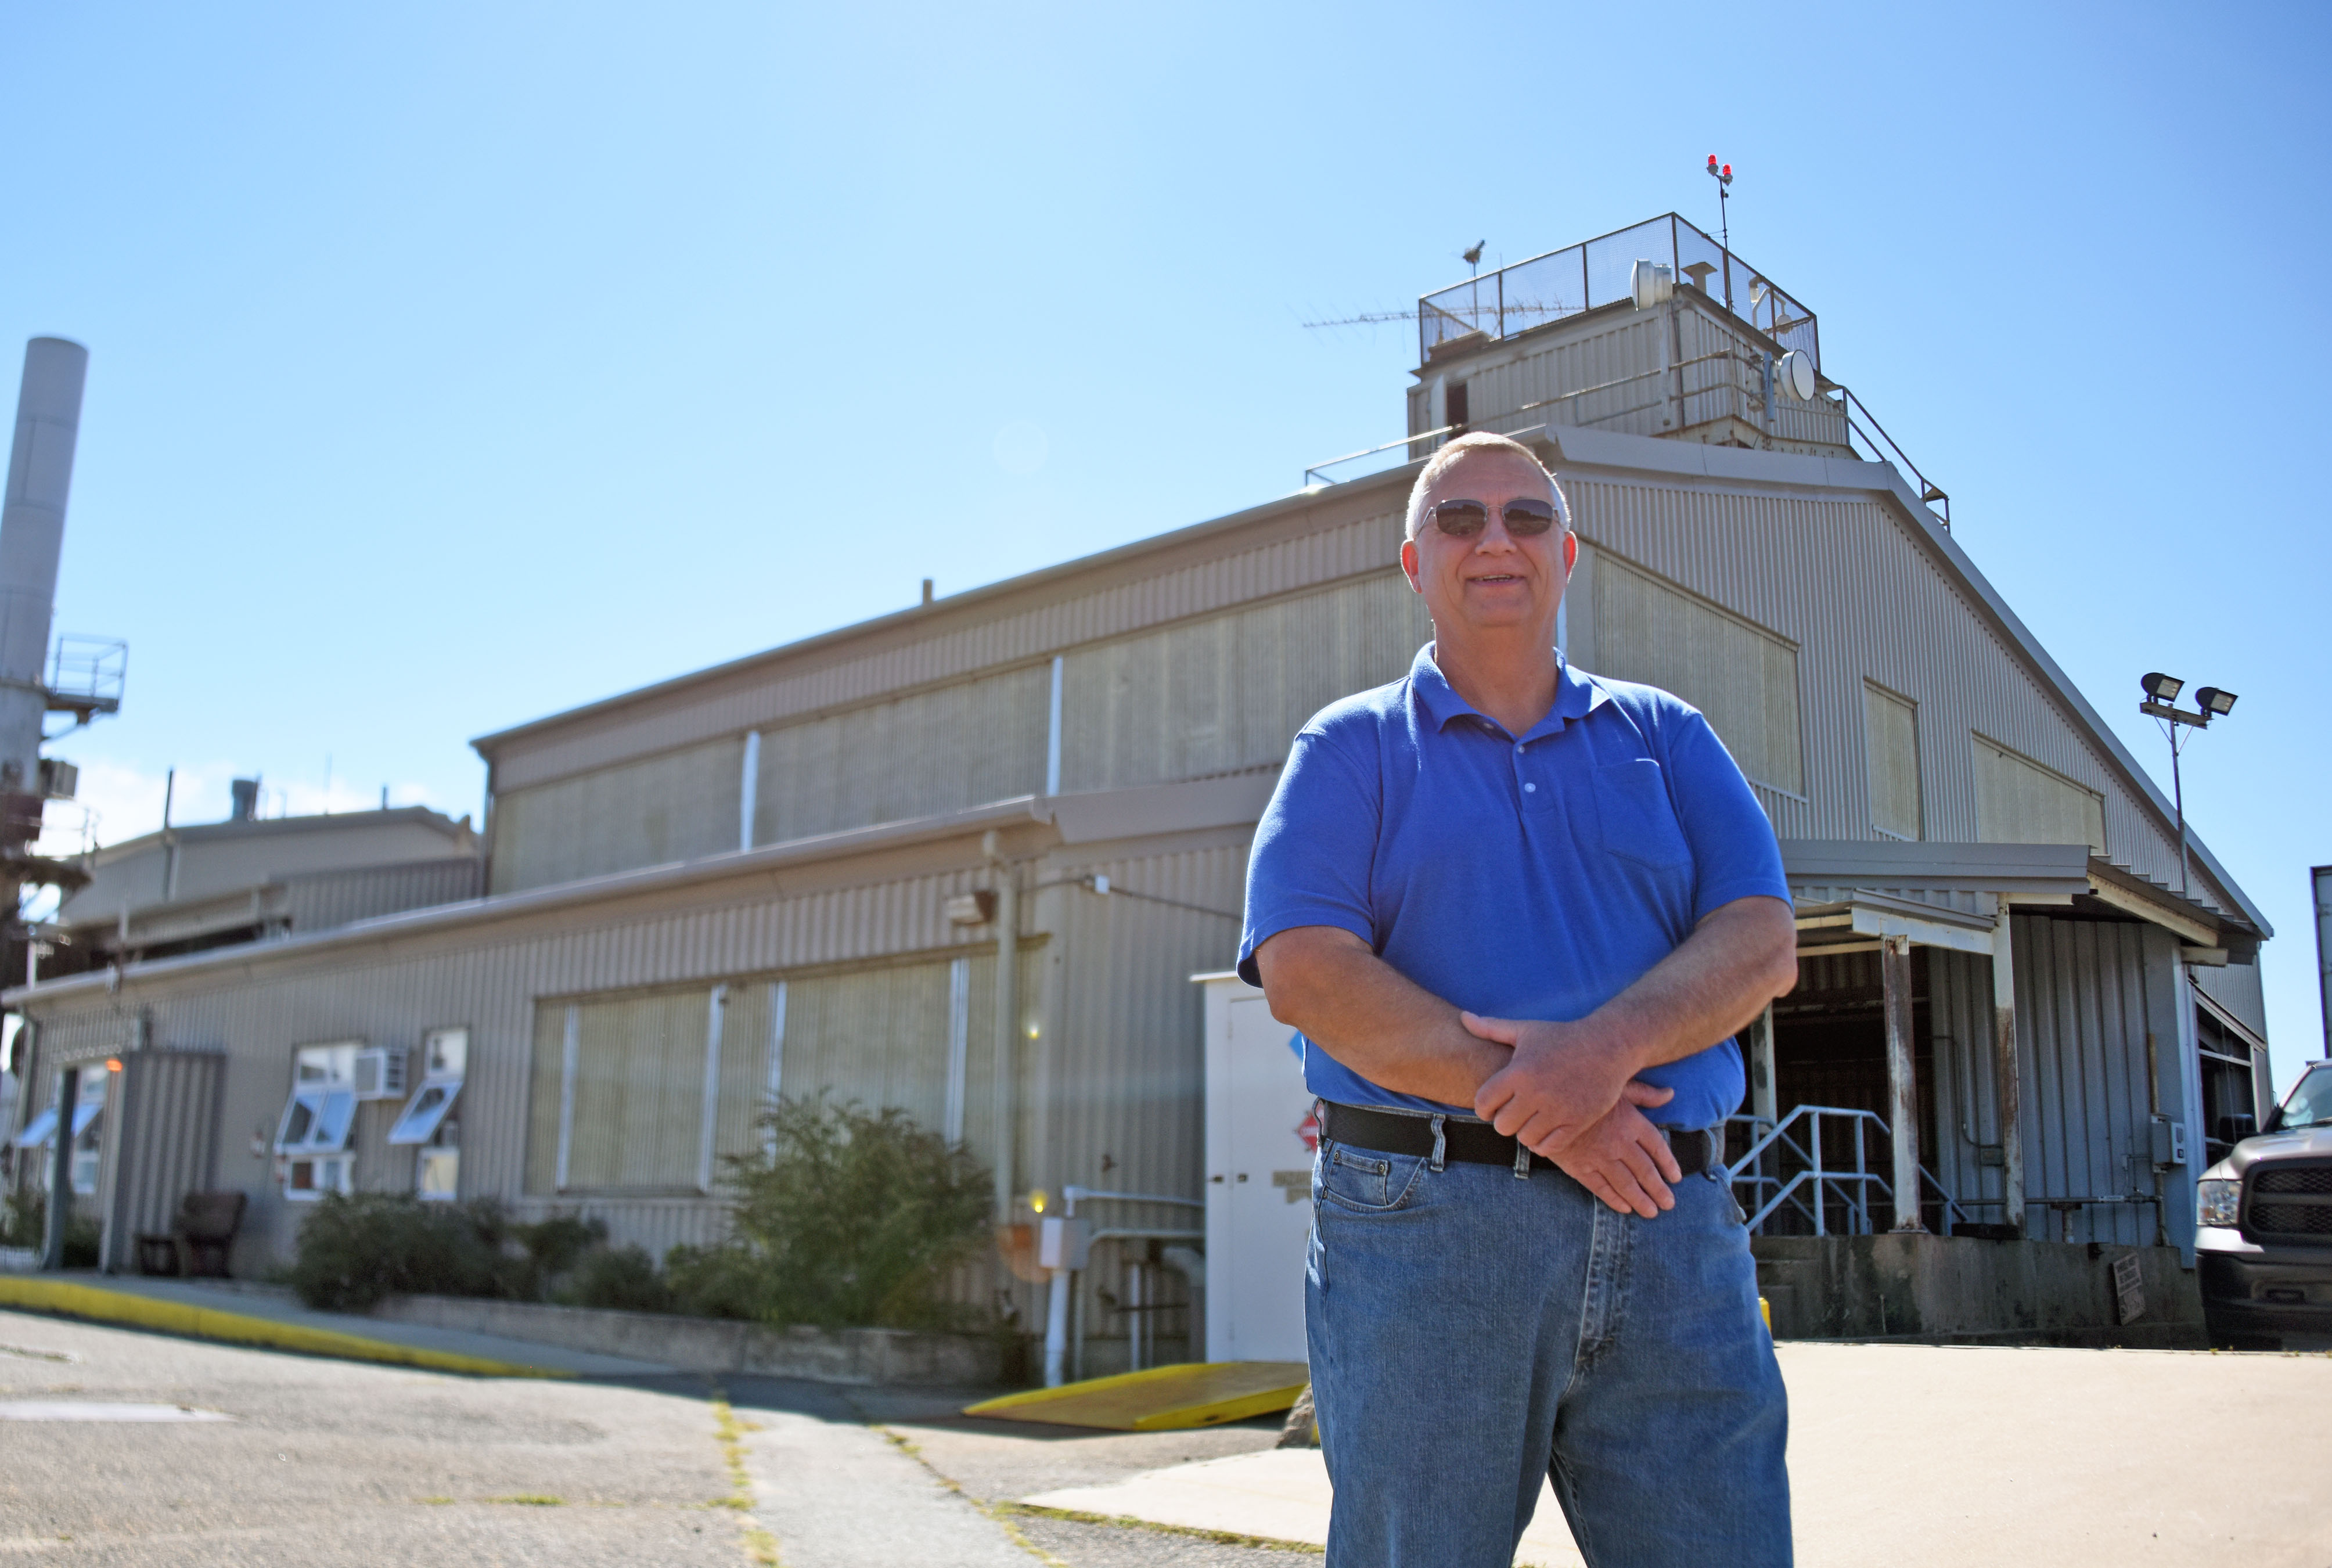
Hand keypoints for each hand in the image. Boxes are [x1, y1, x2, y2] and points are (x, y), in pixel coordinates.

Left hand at [1464, 1012, 1649, 1157]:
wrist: (1608, 1046)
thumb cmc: (1562, 1037)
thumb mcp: (1526, 1030)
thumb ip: (1491, 1028)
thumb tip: (1463, 1018)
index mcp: (1519, 1071)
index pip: (1483, 1103)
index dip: (1483, 1107)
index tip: (1492, 1105)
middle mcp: (1536, 1093)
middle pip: (1502, 1126)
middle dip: (1504, 1121)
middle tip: (1513, 1114)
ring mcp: (1557, 1110)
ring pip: (1525, 1139)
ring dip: (1524, 1133)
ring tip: (1530, 1121)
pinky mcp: (1577, 1123)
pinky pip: (1549, 1147)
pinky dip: (1543, 1143)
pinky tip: (1545, 1131)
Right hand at [1547, 1094, 1684, 1217]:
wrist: (1546, 1102)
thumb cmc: (1584, 1089)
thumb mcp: (1617, 1085)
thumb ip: (1644, 1093)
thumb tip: (1669, 1094)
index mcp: (1631, 1122)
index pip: (1657, 1147)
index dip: (1668, 1164)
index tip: (1676, 1178)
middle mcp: (1619, 1143)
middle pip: (1645, 1171)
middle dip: (1658, 1190)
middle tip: (1669, 1204)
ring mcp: (1599, 1157)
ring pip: (1626, 1184)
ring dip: (1640, 1200)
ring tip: (1651, 1212)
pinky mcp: (1579, 1167)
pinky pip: (1601, 1188)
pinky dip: (1614, 1200)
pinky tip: (1624, 1208)